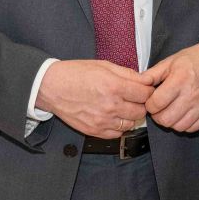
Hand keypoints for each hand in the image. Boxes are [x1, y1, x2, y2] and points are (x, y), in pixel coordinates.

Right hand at [36, 59, 153, 138]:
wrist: (51, 88)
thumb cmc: (76, 73)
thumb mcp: (103, 65)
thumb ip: (127, 73)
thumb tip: (146, 80)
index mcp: (114, 86)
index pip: (146, 94)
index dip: (147, 90)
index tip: (143, 88)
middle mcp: (110, 106)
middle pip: (141, 111)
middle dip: (140, 103)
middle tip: (132, 97)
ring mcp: (102, 121)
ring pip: (131, 124)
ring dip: (130, 115)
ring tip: (121, 106)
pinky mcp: (94, 131)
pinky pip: (117, 134)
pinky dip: (118, 126)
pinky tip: (112, 116)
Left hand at [138, 41, 198, 132]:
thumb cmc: (192, 60)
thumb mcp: (170, 62)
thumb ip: (152, 75)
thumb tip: (137, 85)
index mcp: (179, 80)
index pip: (156, 103)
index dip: (149, 105)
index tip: (151, 101)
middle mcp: (191, 94)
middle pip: (166, 119)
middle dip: (157, 116)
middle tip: (158, 109)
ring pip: (178, 126)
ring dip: (170, 122)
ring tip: (170, 112)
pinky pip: (192, 128)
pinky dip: (184, 125)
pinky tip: (182, 115)